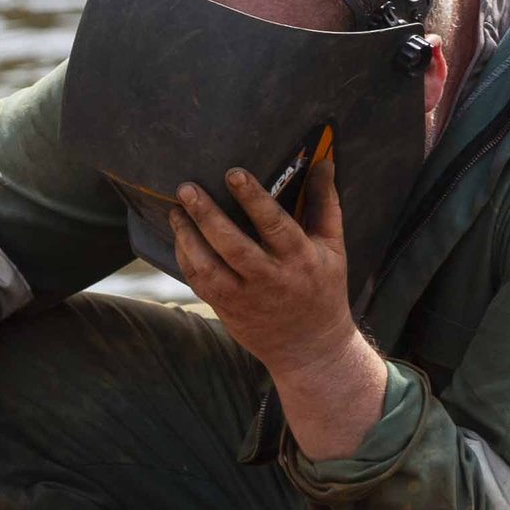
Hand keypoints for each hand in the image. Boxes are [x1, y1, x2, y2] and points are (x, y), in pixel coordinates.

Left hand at [169, 154, 388, 460]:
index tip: (233, 173)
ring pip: (209, 268)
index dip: (253, 199)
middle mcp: (271, 280)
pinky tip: (180, 235)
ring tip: (176, 210)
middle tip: (187, 188)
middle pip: (234, 246)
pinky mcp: (227, 309)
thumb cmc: (323, 289)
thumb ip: (325, 204)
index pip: (275, 225)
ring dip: (188, 238)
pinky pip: (200, 283)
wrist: (309, 349)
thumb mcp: (333, 248)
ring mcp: (245, 298)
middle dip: (207, 215)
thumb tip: (323, 160)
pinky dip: (186, 258)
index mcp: (301, 260)